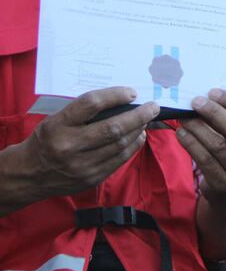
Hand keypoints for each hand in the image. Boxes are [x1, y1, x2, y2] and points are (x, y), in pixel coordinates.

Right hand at [26, 87, 156, 196]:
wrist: (28, 174)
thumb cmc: (46, 140)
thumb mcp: (56, 120)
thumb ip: (83, 112)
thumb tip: (121, 102)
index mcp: (57, 126)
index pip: (90, 104)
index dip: (114, 96)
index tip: (131, 92)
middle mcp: (69, 147)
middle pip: (113, 128)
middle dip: (138, 115)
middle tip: (153, 106)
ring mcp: (81, 166)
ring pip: (120, 145)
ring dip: (139, 129)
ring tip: (146, 120)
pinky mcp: (91, 179)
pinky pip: (120, 160)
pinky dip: (133, 146)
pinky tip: (138, 136)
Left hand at [176, 89, 225, 212]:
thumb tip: (213, 99)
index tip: (213, 92)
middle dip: (214, 112)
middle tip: (196, 101)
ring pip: (217, 144)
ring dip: (198, 127)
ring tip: (184, 117)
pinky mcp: (223, 184)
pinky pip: (204, 159)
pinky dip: (190, 143)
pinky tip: (181, 134)